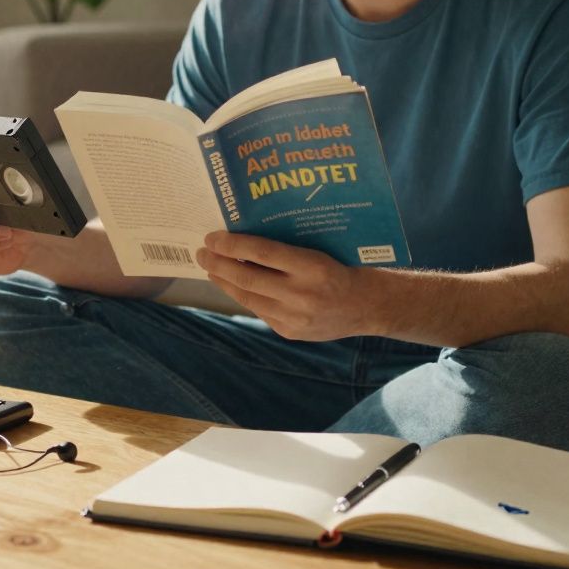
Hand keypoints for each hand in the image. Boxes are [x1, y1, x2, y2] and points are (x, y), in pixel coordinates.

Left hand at [195, 231, 369, 340]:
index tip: (212, 237)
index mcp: (313, 267)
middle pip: (248, 278)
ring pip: (248, 298)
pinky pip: (260, 310)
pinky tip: (233, 285)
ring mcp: (295, 317)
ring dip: (224, 281)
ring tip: (211, 268)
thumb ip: (285, 249)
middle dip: (219, 264)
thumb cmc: (341, 268)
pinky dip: (244, 296)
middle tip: (202, 252)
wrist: (366, 305)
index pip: (263, 252)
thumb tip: (243, 240)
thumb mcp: (318, 250)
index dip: (233, 244)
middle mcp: (302, 294)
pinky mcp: (290, 331)